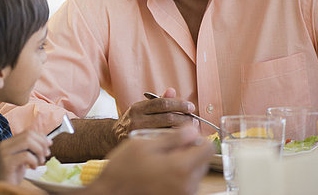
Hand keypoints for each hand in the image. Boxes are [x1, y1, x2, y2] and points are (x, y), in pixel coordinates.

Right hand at [0, 130, 51, 184]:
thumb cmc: (11, 175)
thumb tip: (47, 141)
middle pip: (28, 135)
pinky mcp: (7, 162)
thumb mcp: (21, 158)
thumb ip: (29, 149)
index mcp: (8, 142)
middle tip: (46, 154)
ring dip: (39, 151)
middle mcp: (5, 145)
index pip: (27, 132)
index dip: (41, 136)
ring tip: (40, 161)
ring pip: (27, 142)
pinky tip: (33, 167)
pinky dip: (34, 161)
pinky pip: (25, 155)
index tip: (49, 144)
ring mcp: (4, 153)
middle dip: (41, 143)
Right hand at [85, 126, 212, 194]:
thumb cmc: (123, 170)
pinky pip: (186, 184)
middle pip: (202, 160)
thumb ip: (172, 137)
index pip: (207, 148)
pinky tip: (159, 173)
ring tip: (160, 162)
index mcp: (180, 167)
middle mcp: (187, 185)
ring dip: (183, 164)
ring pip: (195, 172)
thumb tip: (192, 129)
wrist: (110, 194)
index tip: (183, 136)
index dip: (196, 137)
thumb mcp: (143, 144)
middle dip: (189, 151)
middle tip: (166, 148)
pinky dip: (178, 176)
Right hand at [112, 88, 195, 140]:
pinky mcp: (142, 147)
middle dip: (185, 119)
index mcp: (138, 108)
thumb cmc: (133, 121)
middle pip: (167, 118)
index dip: (179, 104)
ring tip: (192, 130)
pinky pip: (164, 144)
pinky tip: (183, 141)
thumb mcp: (142, 108)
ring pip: (167, 132)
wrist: (113, 138)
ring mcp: (139, 135)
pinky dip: (176, 141)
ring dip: (183, 131)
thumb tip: (172, 91)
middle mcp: (136, 120)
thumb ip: (158, 100)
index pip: (162, 103)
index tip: (191, 107)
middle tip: (195, 121)